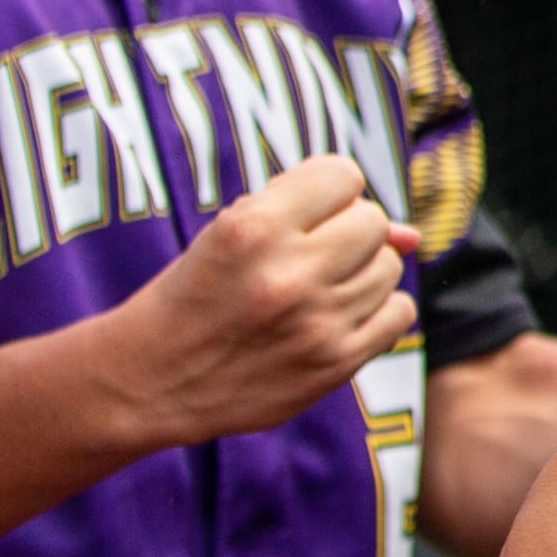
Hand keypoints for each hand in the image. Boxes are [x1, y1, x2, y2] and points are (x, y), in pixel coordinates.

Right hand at [122, 159, 420, 446]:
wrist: (144, 381)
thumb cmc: (192, 297)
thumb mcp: (229, 235)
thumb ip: (314, 216)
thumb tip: (412, 233)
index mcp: (253, 228)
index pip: (343, 175)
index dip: (326, 192)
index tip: (302, 214)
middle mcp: (287, 274)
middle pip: (372, 221)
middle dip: (345, 232)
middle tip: (306, 256)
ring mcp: (315, 323)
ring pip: (390, 267)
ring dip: (360, 273)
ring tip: (312, 291)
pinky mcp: (332, 365)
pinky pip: (399, 314)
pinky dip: (377, 313)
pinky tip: (336, 319)